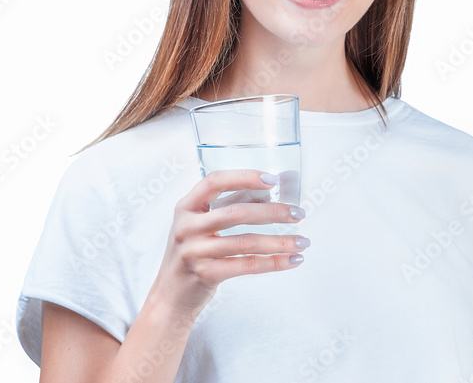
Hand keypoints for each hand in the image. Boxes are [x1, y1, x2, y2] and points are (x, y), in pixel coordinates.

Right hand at [151, 169, 308, 316]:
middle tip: (298, 214)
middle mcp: (187, 227)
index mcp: (186, 207)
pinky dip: (274, 262)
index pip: (214, 181)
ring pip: (246, 242)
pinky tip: (291, 260)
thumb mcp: (200, 225)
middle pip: (237, 213)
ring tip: (303, 241)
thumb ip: (228, 206)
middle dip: (273, 212)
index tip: (272, 179)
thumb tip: (269, 192)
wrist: (170, 296)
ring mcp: (194, 252)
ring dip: (280, 241)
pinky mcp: (206, 274)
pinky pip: (247, 265)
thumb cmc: (192, 253)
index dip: (244, 177)